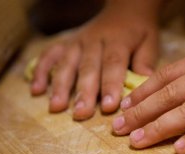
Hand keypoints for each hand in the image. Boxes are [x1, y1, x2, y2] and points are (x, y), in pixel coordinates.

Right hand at [31, 3, 158, 119]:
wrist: (124, 9)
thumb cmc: (139, 32)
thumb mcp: (149, 42)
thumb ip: (145, 61)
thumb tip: (145, 84)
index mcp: (118, 41)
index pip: (113, 64)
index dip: (110, 85)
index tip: (109, 107)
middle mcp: (94, 40)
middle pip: (88, 67)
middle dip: (84, 91)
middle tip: (81, 113)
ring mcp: (78, 41)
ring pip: (67, 63)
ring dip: (60, 85)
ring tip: (56, 107)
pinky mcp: (66, 43)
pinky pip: (50, 55)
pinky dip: (41, 71)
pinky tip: (36, 90)